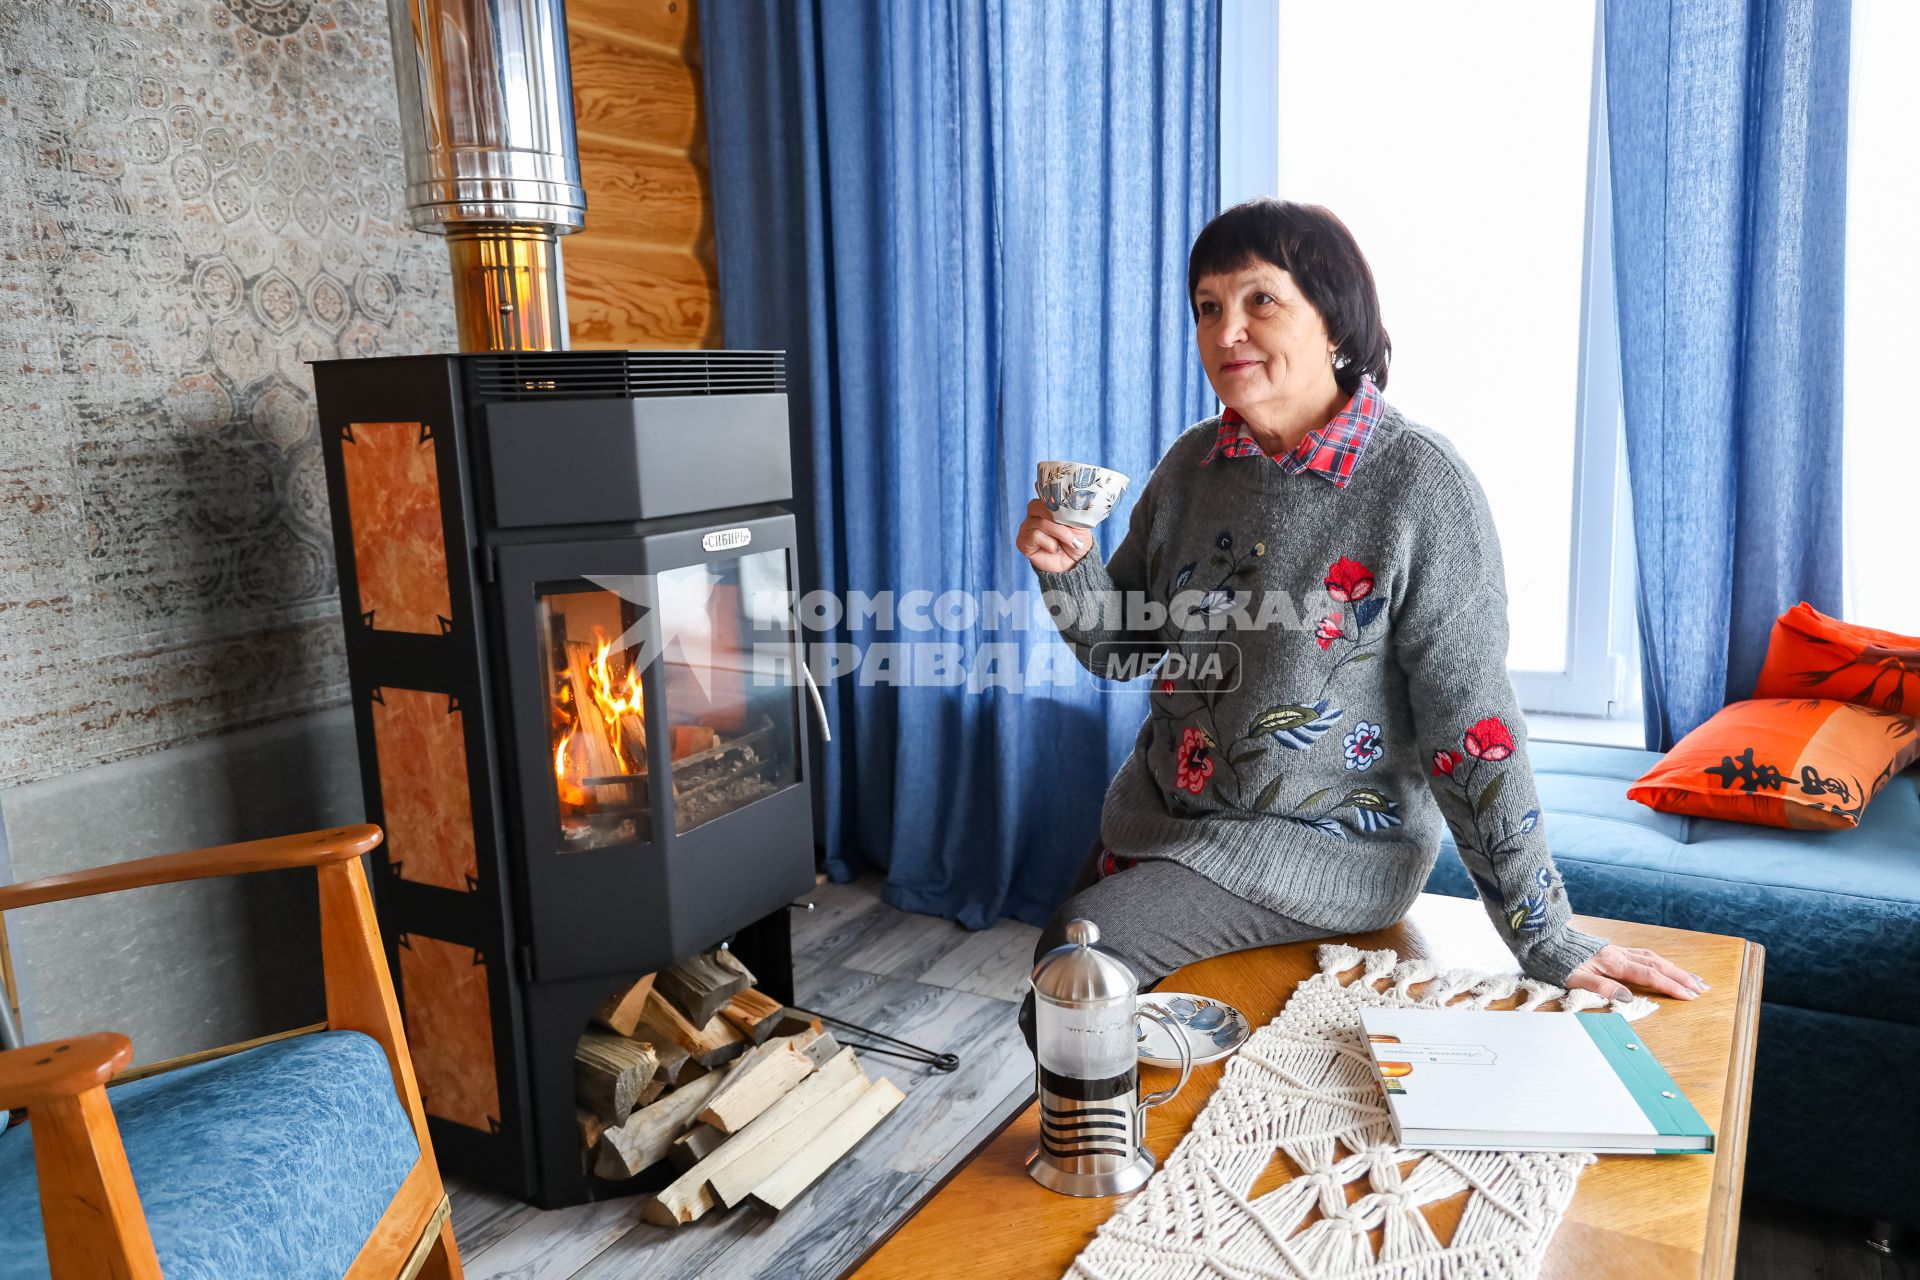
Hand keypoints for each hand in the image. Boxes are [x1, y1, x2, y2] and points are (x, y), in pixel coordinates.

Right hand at [1017, 498, 1093, 573]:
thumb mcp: (1078, 519)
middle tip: (1071, 530)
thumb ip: (1067, 507)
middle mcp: (1034, 514)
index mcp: (1046, 505)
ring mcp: (1026, 527)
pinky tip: (1053, 549)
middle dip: (1057, 519)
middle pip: (1037, 505)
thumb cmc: (1077, 539)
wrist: (1076, 562)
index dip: (1050, 495)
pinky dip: (1049, 543)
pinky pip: (1034, 535)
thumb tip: (1057, 495)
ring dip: (1058, 533)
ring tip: (1068, 542)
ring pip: (1039, 523)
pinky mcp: (1022, 542)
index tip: (1061, 501)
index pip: (1041, 491)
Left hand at [1565, 944, 1709, 1001]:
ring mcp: (1615, 950)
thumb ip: (1600, 986)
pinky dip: (1657, 962)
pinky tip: (1662, 965)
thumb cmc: (1554, 959)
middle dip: (1680, 977)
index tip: (1690, 996)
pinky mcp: (1610, 950)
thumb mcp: (1573, 978)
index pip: (1649, 976)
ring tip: (1690, 978)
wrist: (1541, 937)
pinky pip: (1641, 955)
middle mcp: (1618, 954)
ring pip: (1651, 958)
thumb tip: (1627, 997)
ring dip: (1672, 968)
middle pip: (1657, 965)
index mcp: (1612, 962)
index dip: (1671, 986)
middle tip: (1702, 988)